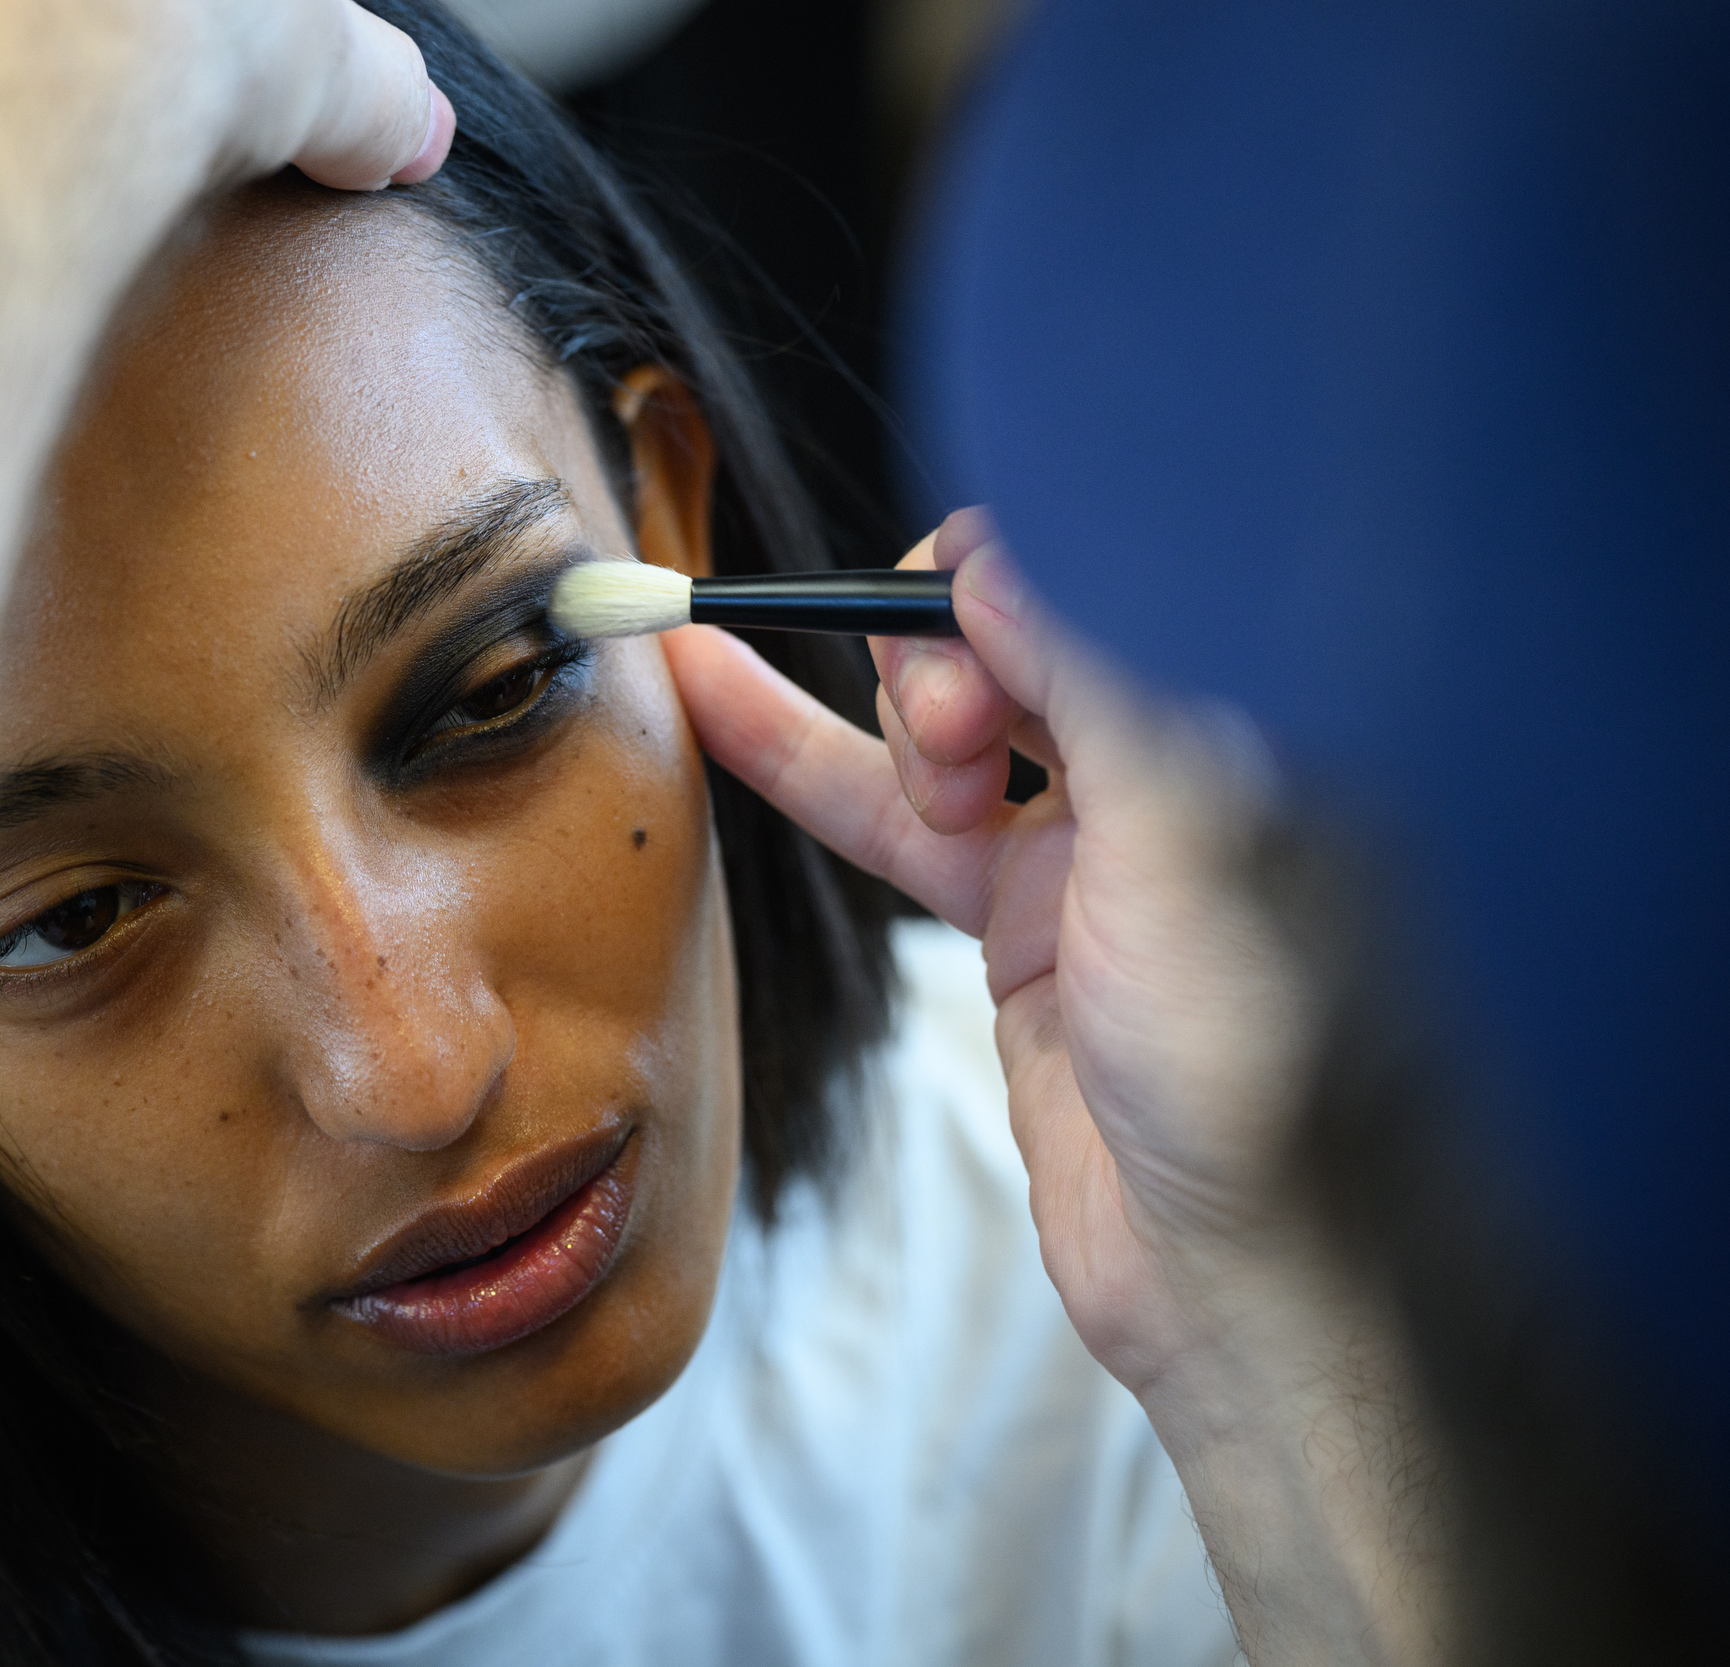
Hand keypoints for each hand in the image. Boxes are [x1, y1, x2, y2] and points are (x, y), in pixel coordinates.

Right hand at [664, 509, 1313, 1392]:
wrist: (1228, 1272)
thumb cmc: (1254, 1073)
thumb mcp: (1186, 846)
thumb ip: (1095, 686)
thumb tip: (995, 561)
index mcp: (1241, 726)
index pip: (1104, 577)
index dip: (1005, 590)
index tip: (956, 653)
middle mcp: (1167, 768)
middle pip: (1012, 635)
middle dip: (944, 665)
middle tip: (958, 757)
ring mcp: (1086, 844)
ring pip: (943, 724)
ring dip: (882, 715)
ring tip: (911, 777)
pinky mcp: (1015, 918)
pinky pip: (894, 815)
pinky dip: (803, 758)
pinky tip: (717, 689)